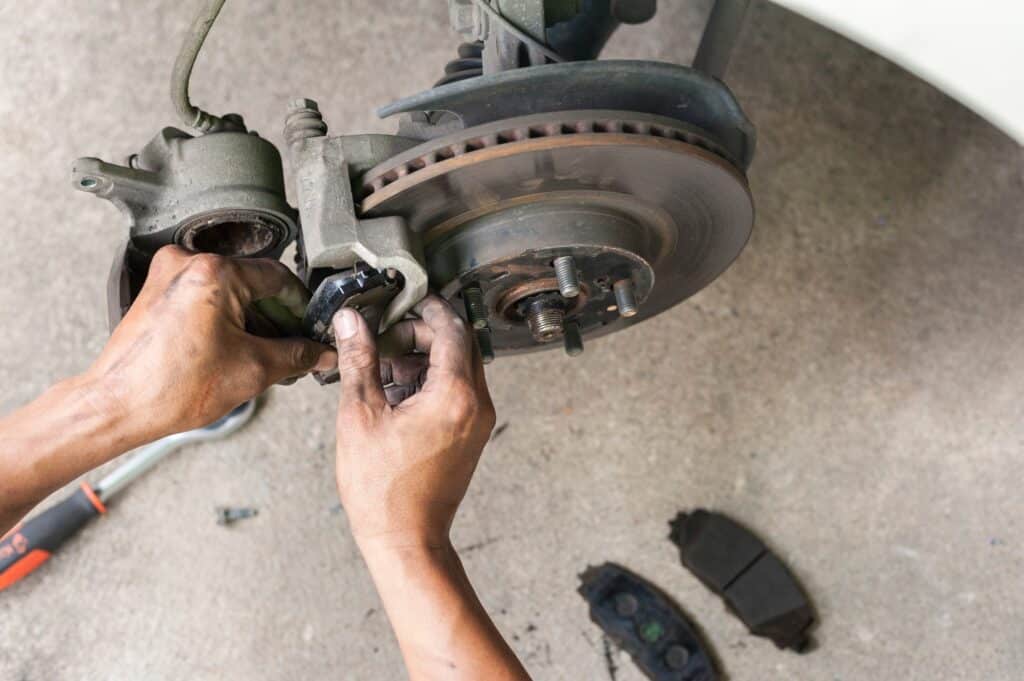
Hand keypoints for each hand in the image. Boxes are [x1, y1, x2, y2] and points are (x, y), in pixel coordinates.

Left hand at [87, 245, 335, 440]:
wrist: (117, 406)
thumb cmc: (170, 388)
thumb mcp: (254, 370)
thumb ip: (297, 355)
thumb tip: (321, 352)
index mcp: (215, 272)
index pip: (279, 278)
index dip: (302, 307)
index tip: (311, 329)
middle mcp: (189, 263)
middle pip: (254, 284)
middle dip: (276, 318)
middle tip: (292, 349)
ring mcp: (168, 275)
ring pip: (230, 291)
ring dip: (251, 320)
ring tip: (263, 356)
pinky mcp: (157, 291)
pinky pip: (206, 297)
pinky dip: (225, 319)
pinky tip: (235, 350)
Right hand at [332, 295, 495, 548]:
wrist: (406, 540)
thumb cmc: (382, 488)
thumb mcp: (360, 414)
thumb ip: (359, 360)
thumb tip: (352, 320)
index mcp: (456, 394)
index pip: (452, 328)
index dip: (427, 308)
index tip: (403, 301)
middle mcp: (477, 404)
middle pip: (459, 345)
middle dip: (423, 334)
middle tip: (385, 336)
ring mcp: (478, 422)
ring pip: (459, 368)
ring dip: (424, 358)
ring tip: (382, 369)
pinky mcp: (470, 435)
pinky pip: (458, 392)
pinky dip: (430, 382)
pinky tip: (394, 393)